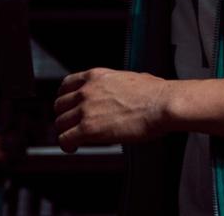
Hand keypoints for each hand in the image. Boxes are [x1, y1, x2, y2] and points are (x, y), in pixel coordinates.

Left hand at [53, 68, 172, 151]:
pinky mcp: (88, 129)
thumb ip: (119, 84)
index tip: (68, 105)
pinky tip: (72, 148)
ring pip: (60, 123)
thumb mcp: (133, 78)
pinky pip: (65, 139)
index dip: (65, 97)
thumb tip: (125, 88)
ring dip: (65, 132)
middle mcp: (87, 91)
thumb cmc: (156, 93)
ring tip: (73, 138)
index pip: (67, 85)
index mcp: (97, 76)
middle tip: (71, 124)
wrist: (163, 105)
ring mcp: (86, 110)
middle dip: (64, 115)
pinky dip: (66, 145)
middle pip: (59, 105)